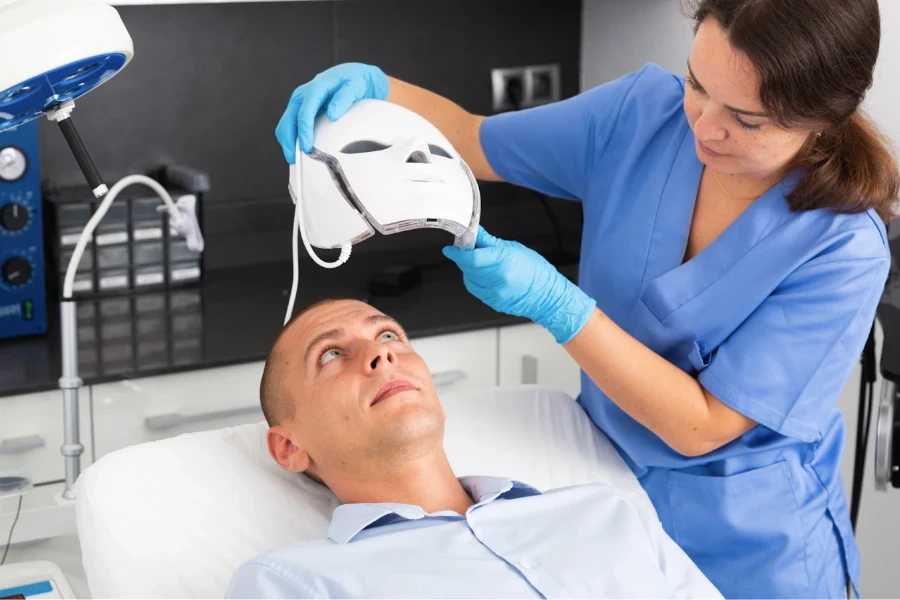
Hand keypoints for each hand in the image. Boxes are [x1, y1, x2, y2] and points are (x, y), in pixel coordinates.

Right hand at [275, 63, 389, 162]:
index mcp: (315, 88)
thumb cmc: (354, 81)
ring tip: (295, 159)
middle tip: (294, 159)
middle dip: (288, 140)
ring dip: (287, 141)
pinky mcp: (300, 110)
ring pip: (285, 124)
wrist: (352, 76)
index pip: (304, 112)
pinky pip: (290, 125)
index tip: (306, 147)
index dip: (303, 131)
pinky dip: (291, 138)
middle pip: (288, 119)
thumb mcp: (354, 86)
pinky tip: (297, 150)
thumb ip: (344, 98)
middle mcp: (303, 95)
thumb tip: (332, 114)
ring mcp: (300, 102)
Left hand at [442, 227, 595, 343]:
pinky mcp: (493, 302)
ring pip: (469, 279)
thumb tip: (473, 232)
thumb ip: (490, 242)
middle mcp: (497, 280)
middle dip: (463, 258)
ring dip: (469, 269)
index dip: (457, 253)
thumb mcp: (514, 249)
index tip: (450, 248)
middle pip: (468, 268)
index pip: (471, 258)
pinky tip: (485, 275)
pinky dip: (475, 280)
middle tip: (466, 249)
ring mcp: (494, 294)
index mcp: (503, 263)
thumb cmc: (536, 271)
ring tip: (481, 263)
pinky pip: (475, 289)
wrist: (547, 296)